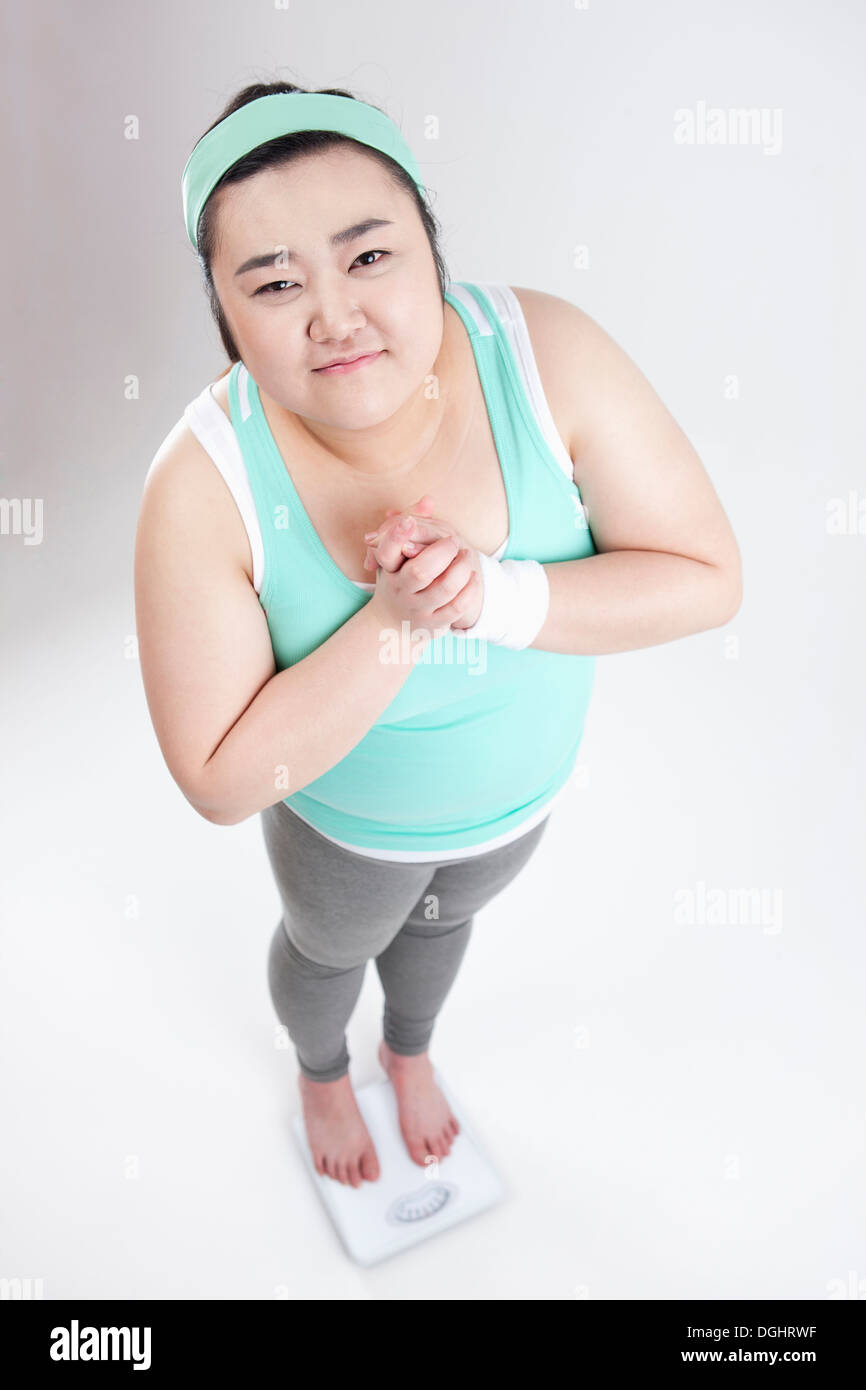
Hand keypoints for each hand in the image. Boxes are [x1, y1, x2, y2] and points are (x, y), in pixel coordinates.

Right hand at [362, 495, 483, 629]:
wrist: (394, 623)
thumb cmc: (400, 578)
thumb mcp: (399, 554)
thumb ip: (414, 523)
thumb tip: (428, 500)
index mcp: (388, 570)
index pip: (386, 552)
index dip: (396, 536)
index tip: (409, 521)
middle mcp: (400, 591)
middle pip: (420, 571)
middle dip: (442, 552)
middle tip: (453, 540)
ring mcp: (417, 609)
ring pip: (444, 589)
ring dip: (460, 568)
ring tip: (466, 556)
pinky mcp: (435, 624)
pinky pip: (457, 608)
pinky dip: (469, 589)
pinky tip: (472, 577)